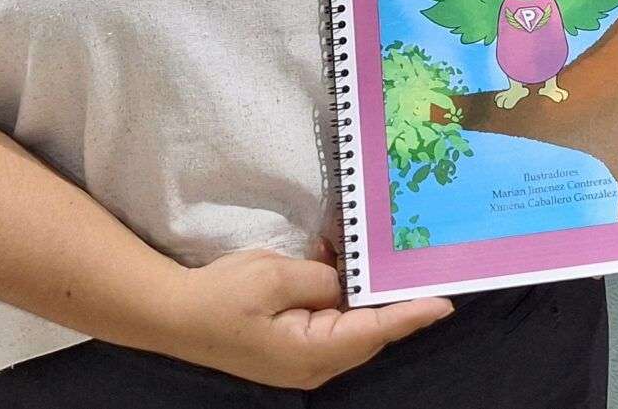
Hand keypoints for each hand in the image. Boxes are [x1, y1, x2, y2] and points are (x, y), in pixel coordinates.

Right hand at [137, 247, 452, 389]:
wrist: (172, 314)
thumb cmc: (221, 297)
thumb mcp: (274, 276)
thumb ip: (321, 279)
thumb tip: (344, 282)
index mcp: (312, 352)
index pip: (375, 331)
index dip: (412, 315)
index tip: (445, 302)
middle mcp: (314, 363)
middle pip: (368, 330)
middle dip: (390, 297)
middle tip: (417, 264)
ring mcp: (302, 359)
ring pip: (349, 324)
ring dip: (359, 291)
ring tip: (371, 253)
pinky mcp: (292, 347)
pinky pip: (328, 321)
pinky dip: (336, 295)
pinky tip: (332, 260)